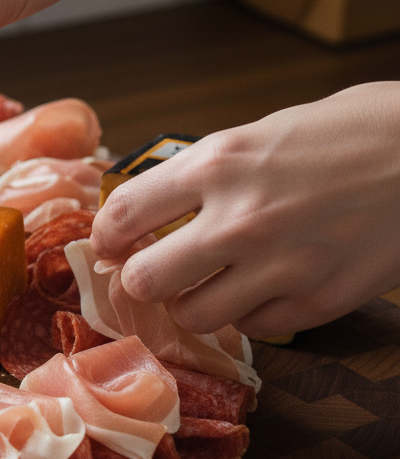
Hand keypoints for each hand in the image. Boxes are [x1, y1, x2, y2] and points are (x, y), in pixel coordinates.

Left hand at [89, 82, 399, 339]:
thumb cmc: (353, 132)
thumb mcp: (264, 133)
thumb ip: (208, 173)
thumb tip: (160, 207)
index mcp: (219, 164)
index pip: (123, 215)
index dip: (104, 237)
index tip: (107, 246)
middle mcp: (239, 220)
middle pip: (144, 279)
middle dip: (141, 278)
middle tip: (154, 271)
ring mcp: (279, 267)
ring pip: (192, 315)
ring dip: (191, 302)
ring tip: (210, 283)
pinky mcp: (316, 303)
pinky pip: (251, 327)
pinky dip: (248, 313)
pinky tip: (265, 287)